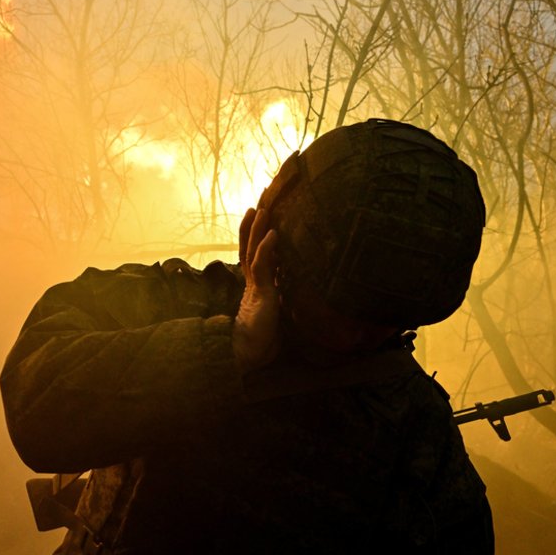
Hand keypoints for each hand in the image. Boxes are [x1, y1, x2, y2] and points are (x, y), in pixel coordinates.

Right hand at [233, 207, 279, 373]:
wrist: (251, 355)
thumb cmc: (266, 337)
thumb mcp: (280, 312)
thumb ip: (286, 298)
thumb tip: (305, 290)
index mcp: (258, 284)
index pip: (255, 252)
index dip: (256, 233)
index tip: (260, 213)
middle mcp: (254, 281)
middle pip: (251, 245)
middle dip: (254, 223)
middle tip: (261, 200)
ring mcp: (256, 286)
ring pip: (253, 251)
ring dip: (257, 229)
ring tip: (262, 208)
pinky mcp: (261, 293)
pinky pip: (262, 267)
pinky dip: (266, 249)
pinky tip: (272, 234)